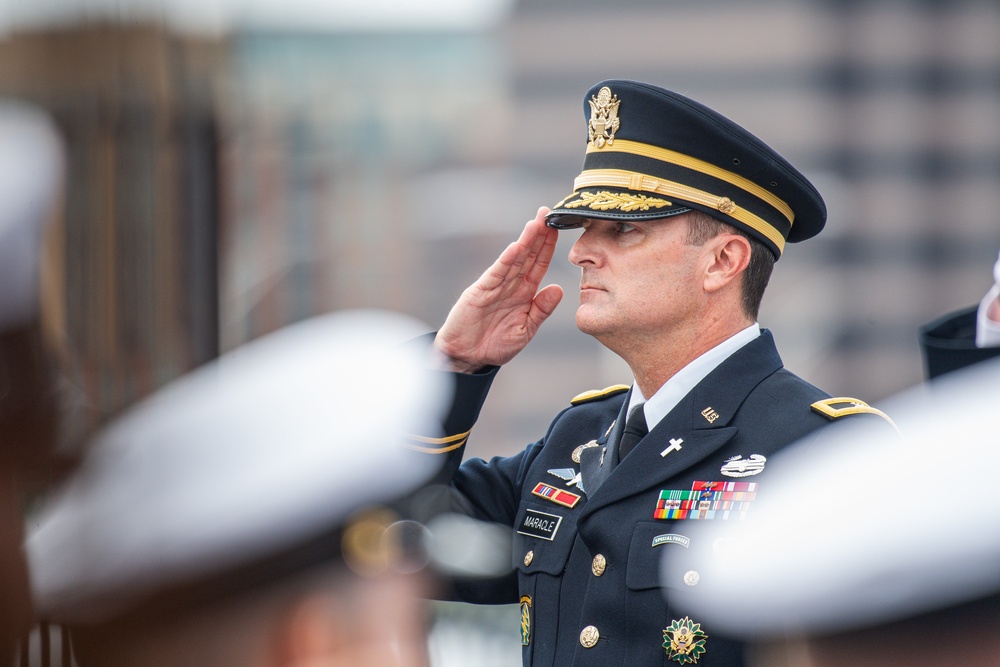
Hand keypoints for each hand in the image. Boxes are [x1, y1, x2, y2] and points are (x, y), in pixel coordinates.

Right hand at [434, 207, 563, 372]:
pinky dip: (506, 260)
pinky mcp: (480, 291)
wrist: (467, 357)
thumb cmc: (495, 345)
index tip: (559, 227)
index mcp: (524, 293)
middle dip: (538, 234)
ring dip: (525, 241)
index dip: (548, 246)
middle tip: (548, 212)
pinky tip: (516, 247)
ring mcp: (495, 286)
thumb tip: (559, 289)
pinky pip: (496, 274)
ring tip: (536, 223)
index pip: (538, 264)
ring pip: (513, 259)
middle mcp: (511, 285)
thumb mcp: (525, 329)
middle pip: (527, 255)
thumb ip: (541, 310)